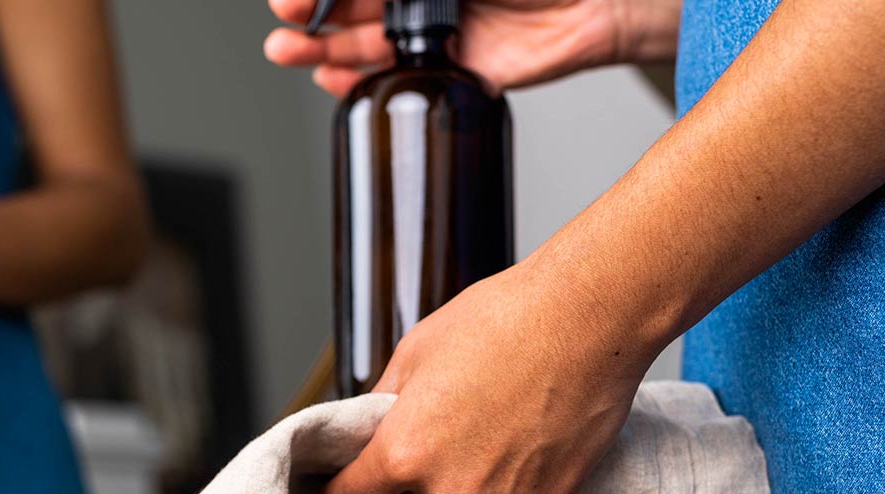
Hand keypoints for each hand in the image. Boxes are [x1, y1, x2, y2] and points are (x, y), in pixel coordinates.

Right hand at [263, 0, 681, 94]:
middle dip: (309, 17)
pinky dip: (363, 86)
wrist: (604, 0)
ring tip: (291, 53)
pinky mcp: (455, 73)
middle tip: (288, 24)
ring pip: (363, 45)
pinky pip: (399, 84)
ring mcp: (436, 35)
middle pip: (347, 8)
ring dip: (321, 50)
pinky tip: (335, 80)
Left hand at [319, 263, 652, 493]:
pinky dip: (508, 480)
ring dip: (465, 477)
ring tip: (494, 419)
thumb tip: (366, 429)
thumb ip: (382, 405)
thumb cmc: (505, 322)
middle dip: (415, 472)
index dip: (340, 492)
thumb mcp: (414, 352)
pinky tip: (524, 434)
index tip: (339, 488)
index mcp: (404, 453)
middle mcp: (447, 493)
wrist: (589, 319)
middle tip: (447, 422)